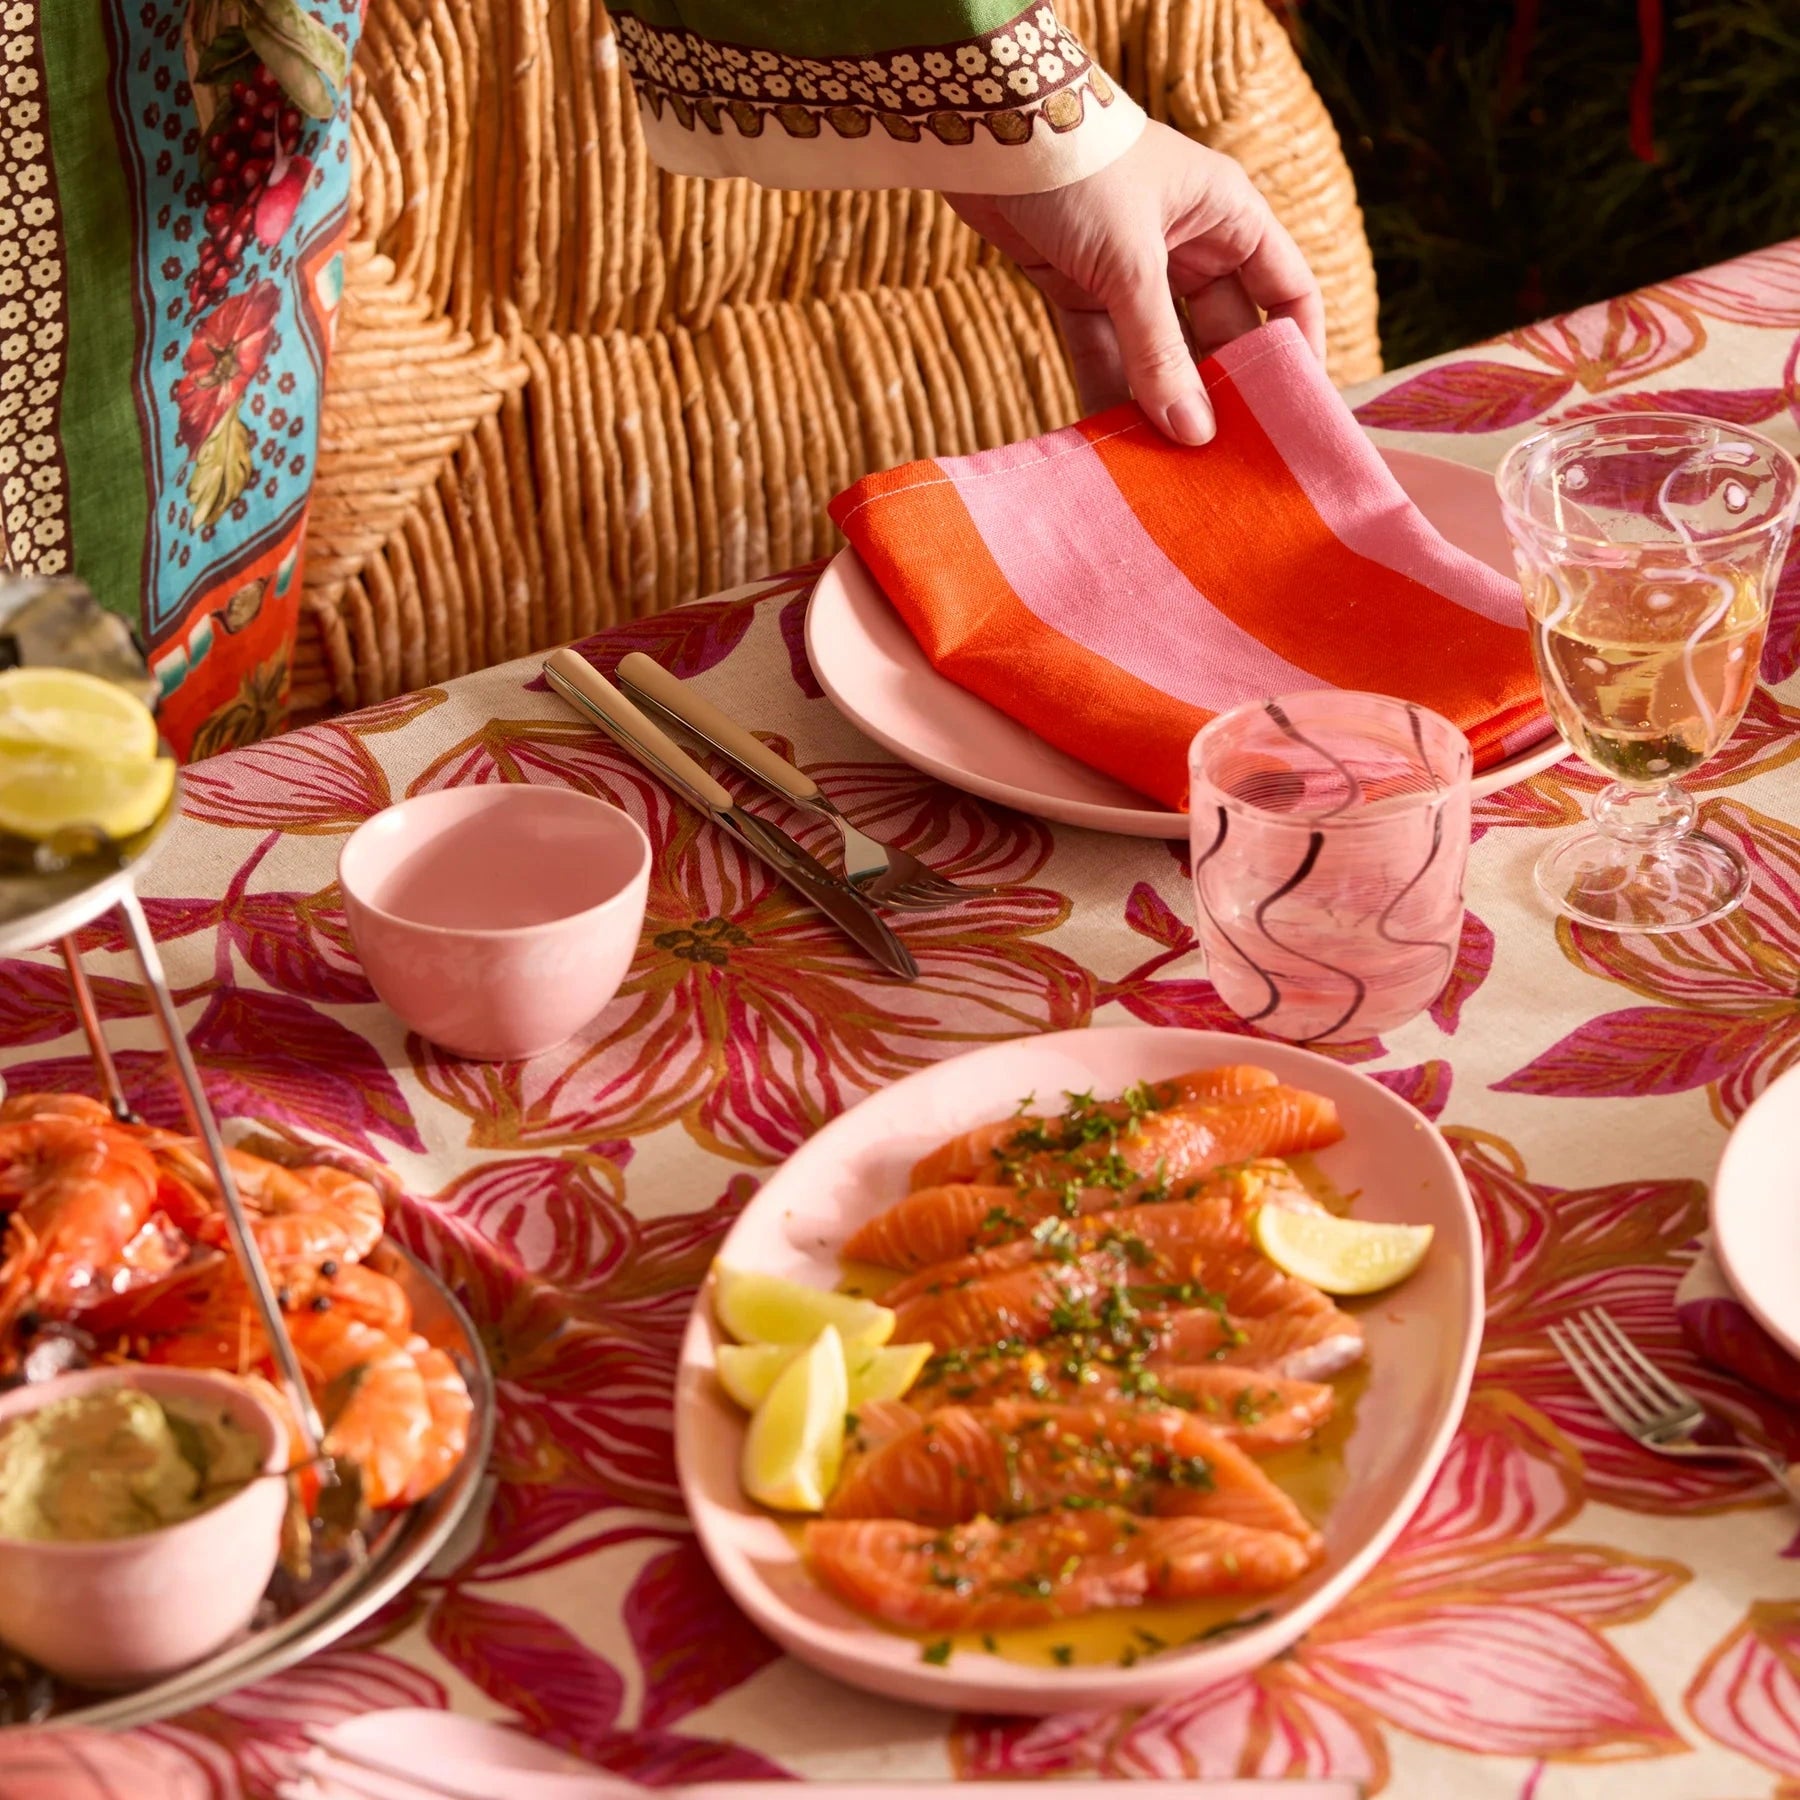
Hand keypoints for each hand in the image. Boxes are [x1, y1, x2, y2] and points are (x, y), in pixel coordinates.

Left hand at [946, 120, 1324, 445]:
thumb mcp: (1129, 264)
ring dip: (1161, 401)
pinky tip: (1114, 440)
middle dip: (1222, 392)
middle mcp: (1189, 243)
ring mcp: (1133, 269)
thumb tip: (1193, 433)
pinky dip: (1107, 389)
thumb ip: (1159, 352)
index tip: (1294, 415)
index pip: (1287, 291)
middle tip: (1224, 461)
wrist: (983, 130)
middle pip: (1223, 334)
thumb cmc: (1078, 169)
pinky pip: (1105, 350)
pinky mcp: (1079, 286)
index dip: (1295, 350)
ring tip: (1169, 466)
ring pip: (1160, 350)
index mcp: (1229, 216)